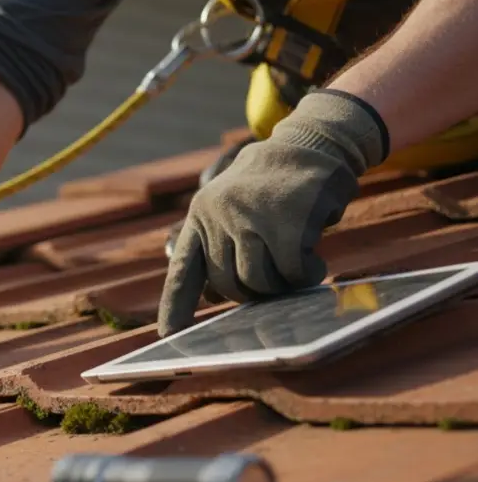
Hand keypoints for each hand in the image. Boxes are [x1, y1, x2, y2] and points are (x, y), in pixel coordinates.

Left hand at [158, 90, 387, 336]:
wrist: (310, 144)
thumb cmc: (271, 189)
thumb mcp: (231, 209)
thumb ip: (217, 248)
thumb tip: (212, 298)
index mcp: (200, 218)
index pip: (182, 272)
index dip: (175, 307)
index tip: (167, 337)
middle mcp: (218, 217)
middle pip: (229, 286)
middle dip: (253, 290)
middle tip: (275, 274)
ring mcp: (252, 218)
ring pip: (259, 282)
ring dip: (281, 284)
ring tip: (293, 264)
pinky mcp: (288, 221)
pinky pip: (293, 272)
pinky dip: (306, 274)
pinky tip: (313, 260)